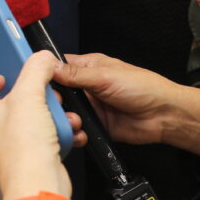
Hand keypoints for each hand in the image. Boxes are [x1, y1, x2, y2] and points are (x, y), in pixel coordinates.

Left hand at [0, 52, 70, 199]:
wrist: (38, 186)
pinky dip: (49, 135)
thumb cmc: (22, 147)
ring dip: (42, 115)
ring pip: (19, 125)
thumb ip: (35, 70)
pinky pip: (33, 143)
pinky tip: (65, 131)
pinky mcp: (19, 164)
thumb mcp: (29, 95)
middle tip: (36, 93)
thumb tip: (41, 59)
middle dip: (23, 97)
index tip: (1, 78)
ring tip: (56, 112)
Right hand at [55, 54, 199, 156]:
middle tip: (53, 104)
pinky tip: (77, 132)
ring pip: (65, 112)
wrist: (164, 116)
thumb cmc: (144, 87)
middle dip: (53, 100)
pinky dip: (75, 132)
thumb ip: (76, 75)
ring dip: (64, 117)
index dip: (45, 73)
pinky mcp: (95, 126)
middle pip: (58, 92)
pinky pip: (77, 129)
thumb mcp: (106, 76)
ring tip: (70, 119)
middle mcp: (86, 87)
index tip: (35, 81)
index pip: (58, 67)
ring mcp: (90, 107)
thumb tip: (50, 66)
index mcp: (88, 67)